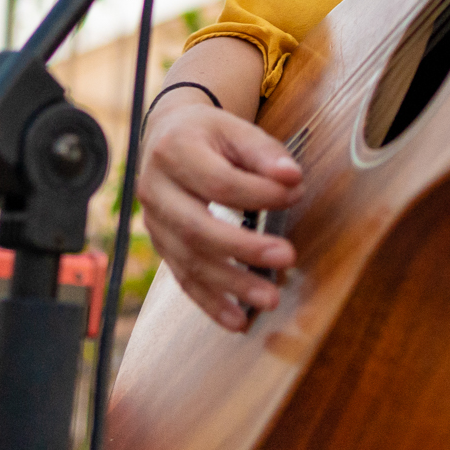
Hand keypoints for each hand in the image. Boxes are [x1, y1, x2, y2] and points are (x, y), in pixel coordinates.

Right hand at [137, 89, 303, 331]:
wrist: (167, 136)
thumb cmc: (208, 134)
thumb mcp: (235, 128)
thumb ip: (264, 152)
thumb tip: (292, 177)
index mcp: (174, 152)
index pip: (218, 182)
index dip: (259, 193)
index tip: (296, 193)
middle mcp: (155, 190)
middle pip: (196, 227)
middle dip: (243, 248)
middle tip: (286, 257)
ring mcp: (153, 222)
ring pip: (188, 260)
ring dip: (230, 284)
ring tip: (269, 298)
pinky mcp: (160, 246)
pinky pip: (183, 279)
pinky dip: (211, 303)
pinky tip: (238, 320)